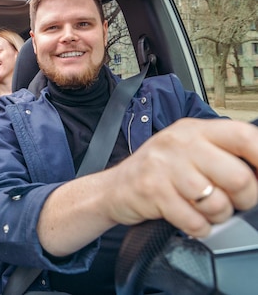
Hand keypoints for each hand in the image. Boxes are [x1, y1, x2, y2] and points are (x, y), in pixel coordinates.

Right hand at [107, 118, 257, 237]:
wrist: (112, 188)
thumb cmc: (157, 172)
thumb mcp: (188, 151)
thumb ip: (221, 154)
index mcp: (194, 129)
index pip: (243, 137)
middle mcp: (179, 142)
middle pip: (238, 177)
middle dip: (244, 199)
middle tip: (232, 201)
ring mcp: (164, 166)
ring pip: (217, 203)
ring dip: (217, 216)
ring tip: (203, 210)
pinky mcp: (152, 191)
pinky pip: (195, 221)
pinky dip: (198, 227)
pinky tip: (188, 218)